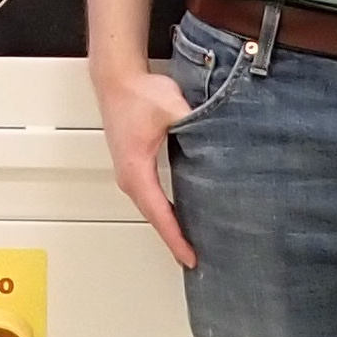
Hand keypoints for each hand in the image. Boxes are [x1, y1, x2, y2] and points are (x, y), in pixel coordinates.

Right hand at [96, 62, 198, 268]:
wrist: (117, 78)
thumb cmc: (137, 93)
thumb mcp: (173, 109)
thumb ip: (197, 126)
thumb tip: (219, 142)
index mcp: (137, 169)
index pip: (159, 213)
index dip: (176, 238)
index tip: (189, 257)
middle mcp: (129, 176)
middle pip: (153, 217)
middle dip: (173, 240)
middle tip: (194, 259)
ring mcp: (129, 172)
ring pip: (150, 208)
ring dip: (167, 226)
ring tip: (187, 243)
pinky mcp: (133, 165)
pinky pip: (149, 197)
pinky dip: (163, 211)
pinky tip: (178, 214)